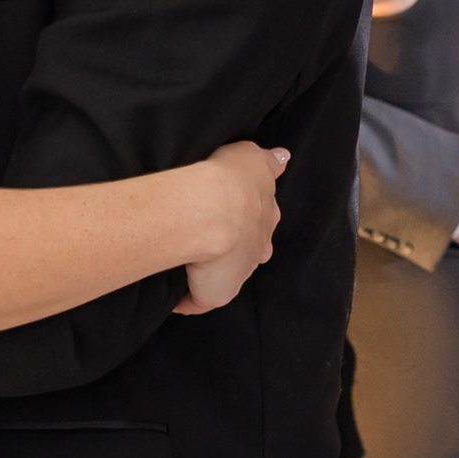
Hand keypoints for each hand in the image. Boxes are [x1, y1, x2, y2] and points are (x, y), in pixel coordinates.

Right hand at [176, 141, 285, 315]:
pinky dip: (188, 301)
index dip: (253, 221)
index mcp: (264, 216)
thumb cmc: (231, 179)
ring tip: (190, 266)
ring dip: (212, 272)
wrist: (217, 210)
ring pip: (226, 276)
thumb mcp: (253, 156)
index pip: (263, 220)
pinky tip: (176, 297)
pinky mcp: (214, 294)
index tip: (240, 219)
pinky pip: (199, 301)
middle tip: (215, 243)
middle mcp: (255, 247)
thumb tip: (282, 158)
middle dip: (238, 250)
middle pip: (250, 252)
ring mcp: (237, 273)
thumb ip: (267, 161)